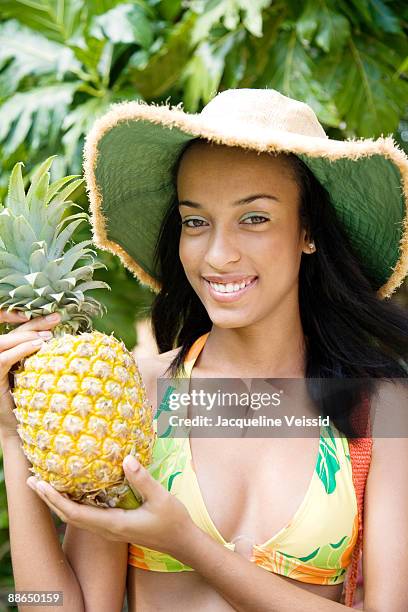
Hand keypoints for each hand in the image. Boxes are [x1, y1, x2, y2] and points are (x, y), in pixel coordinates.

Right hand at [0, 309, 60, 439]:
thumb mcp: (40, 374)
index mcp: (10, 354)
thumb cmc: (34, 402)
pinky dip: (19, 351)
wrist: (20, 429)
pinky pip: (2, 360)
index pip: (18, 330)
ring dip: (27, 336)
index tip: (54, 316)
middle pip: (13, 332)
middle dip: (35, 323)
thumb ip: (45, 357)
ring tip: (48, 337)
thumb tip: (67, 339)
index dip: (32, 319)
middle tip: (57, 319)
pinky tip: (37, 347)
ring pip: (3, 343)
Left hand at [26, 455, 195, 558]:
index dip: (55, 499)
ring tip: (45, 485)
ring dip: (58, 501)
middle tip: (32, 481)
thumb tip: (126, 459)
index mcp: (114, 524)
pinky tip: (72, 491)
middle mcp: (106, 530)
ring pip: (75, 517)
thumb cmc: (172, 521)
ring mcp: (109, 530)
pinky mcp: (114, 526)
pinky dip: (72, 503)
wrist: (181, 542)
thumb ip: (143, 479)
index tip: (41, 484)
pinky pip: (86, 515)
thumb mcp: (160, 497)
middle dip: (49, 499)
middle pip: (68, 516)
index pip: (75, 513)